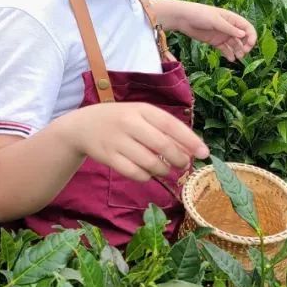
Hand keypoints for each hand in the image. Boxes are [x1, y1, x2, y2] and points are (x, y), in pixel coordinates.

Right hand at [63, 102, 209, 182]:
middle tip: (183, 165)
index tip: (204, 153)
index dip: (190, 140)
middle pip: (162, 146)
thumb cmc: (120, 120)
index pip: (171, 125)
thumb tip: (191, 149)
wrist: (82, 126)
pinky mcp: (108, 157)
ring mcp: (117, 140)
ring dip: (163, 170)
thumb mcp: (139, 115)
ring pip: (150, 162)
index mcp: (140, 109)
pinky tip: (147, 173)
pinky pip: (134, 173)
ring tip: (165, 169)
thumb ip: (163, 129)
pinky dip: (146, 177)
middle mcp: (128, 123)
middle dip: (179, 159)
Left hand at [172, 2, 256, 61]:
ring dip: (238, 51)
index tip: (250, 44)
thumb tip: (243, 35)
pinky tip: (231, 59)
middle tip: (243, 52)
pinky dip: (229, 54)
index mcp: (232, 19)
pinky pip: (225, 49)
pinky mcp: (215, 41)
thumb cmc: (200, 14)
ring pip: (235, 44)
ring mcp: (222, 35)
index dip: (251, 36)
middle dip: (246, 45)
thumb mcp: (215, 20)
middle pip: (243, 37)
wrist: (183, 18)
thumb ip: (229, 28)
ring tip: (238, 57)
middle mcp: (229, 27)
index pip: (247, 28)